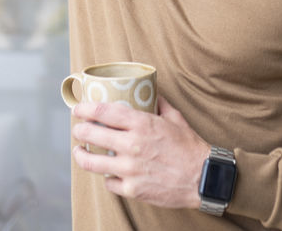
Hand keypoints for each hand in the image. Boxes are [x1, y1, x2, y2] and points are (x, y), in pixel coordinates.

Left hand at [71, 97, 209, 209]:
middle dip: (80, 130)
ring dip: (81, 155)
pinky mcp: (132, 189)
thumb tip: (150, 92)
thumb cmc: (190, 147)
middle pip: (92, 134)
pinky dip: (107, 177)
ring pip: (92, 162)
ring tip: (79, 152)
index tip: (78, 109)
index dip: (85, 109)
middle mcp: (132, 146)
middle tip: (78, 129)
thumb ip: (159, 104)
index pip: (104, 111)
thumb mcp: (175, 118)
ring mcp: (130, 169)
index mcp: (142, 124)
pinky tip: (108, 173)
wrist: (203, 178)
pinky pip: (108, 182)